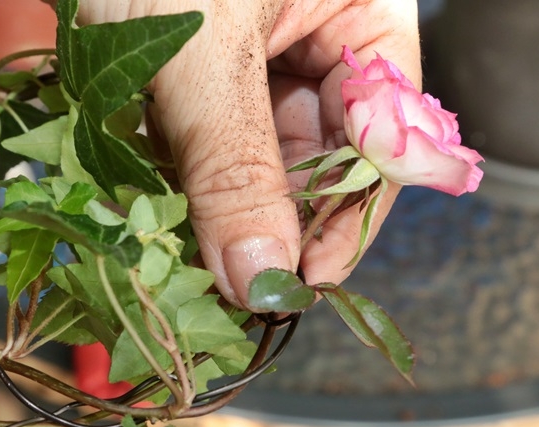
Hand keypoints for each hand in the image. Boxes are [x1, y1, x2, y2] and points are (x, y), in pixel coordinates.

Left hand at [57, 0, 420, 306]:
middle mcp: (314, 44)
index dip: (344, 222)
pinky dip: (179, 183)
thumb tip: (262, 275)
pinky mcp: (194, 76)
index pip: (379, 145)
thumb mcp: (203, 52)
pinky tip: (159, 214)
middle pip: (316, 162)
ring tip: (189, 261)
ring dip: (220, 213)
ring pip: (253, 163)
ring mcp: (252, 61)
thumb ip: (235, 165)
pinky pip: (202, 147)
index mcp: (360, 18)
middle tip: (234, 288)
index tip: (299, 283)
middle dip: (273, 226)